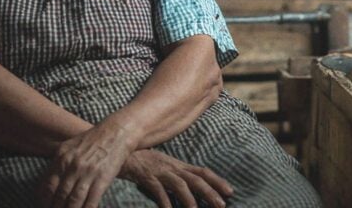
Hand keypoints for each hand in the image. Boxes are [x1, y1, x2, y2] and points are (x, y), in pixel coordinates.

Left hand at [38, 122, 136, 207]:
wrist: (116, 133)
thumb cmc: (92, 140)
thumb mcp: (70, 146)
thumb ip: (58, 163)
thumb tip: (47, 183)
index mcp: (62, 158)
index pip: (47, 185)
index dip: (44, 200)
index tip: (43, 206)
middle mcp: (73, 166)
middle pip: (59, 195)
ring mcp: (88, 173)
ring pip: (73, 201)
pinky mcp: (102, 179)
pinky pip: (91, 201)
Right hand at [119, 149, 233, 207]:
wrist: (120, 149)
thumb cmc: (142, 161)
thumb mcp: (162, 166)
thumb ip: (176, 175)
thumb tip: (190, 188)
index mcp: (178, 165)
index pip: (202, 171)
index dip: (217, 181)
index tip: (230, 192)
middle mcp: (172, 167)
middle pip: (195, 179)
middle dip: (210, 192)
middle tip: (221, 205)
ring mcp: (159, 171)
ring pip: (179, 184)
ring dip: (189, 198)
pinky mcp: (146, 176)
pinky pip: (157, 189)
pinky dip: (164, 200)